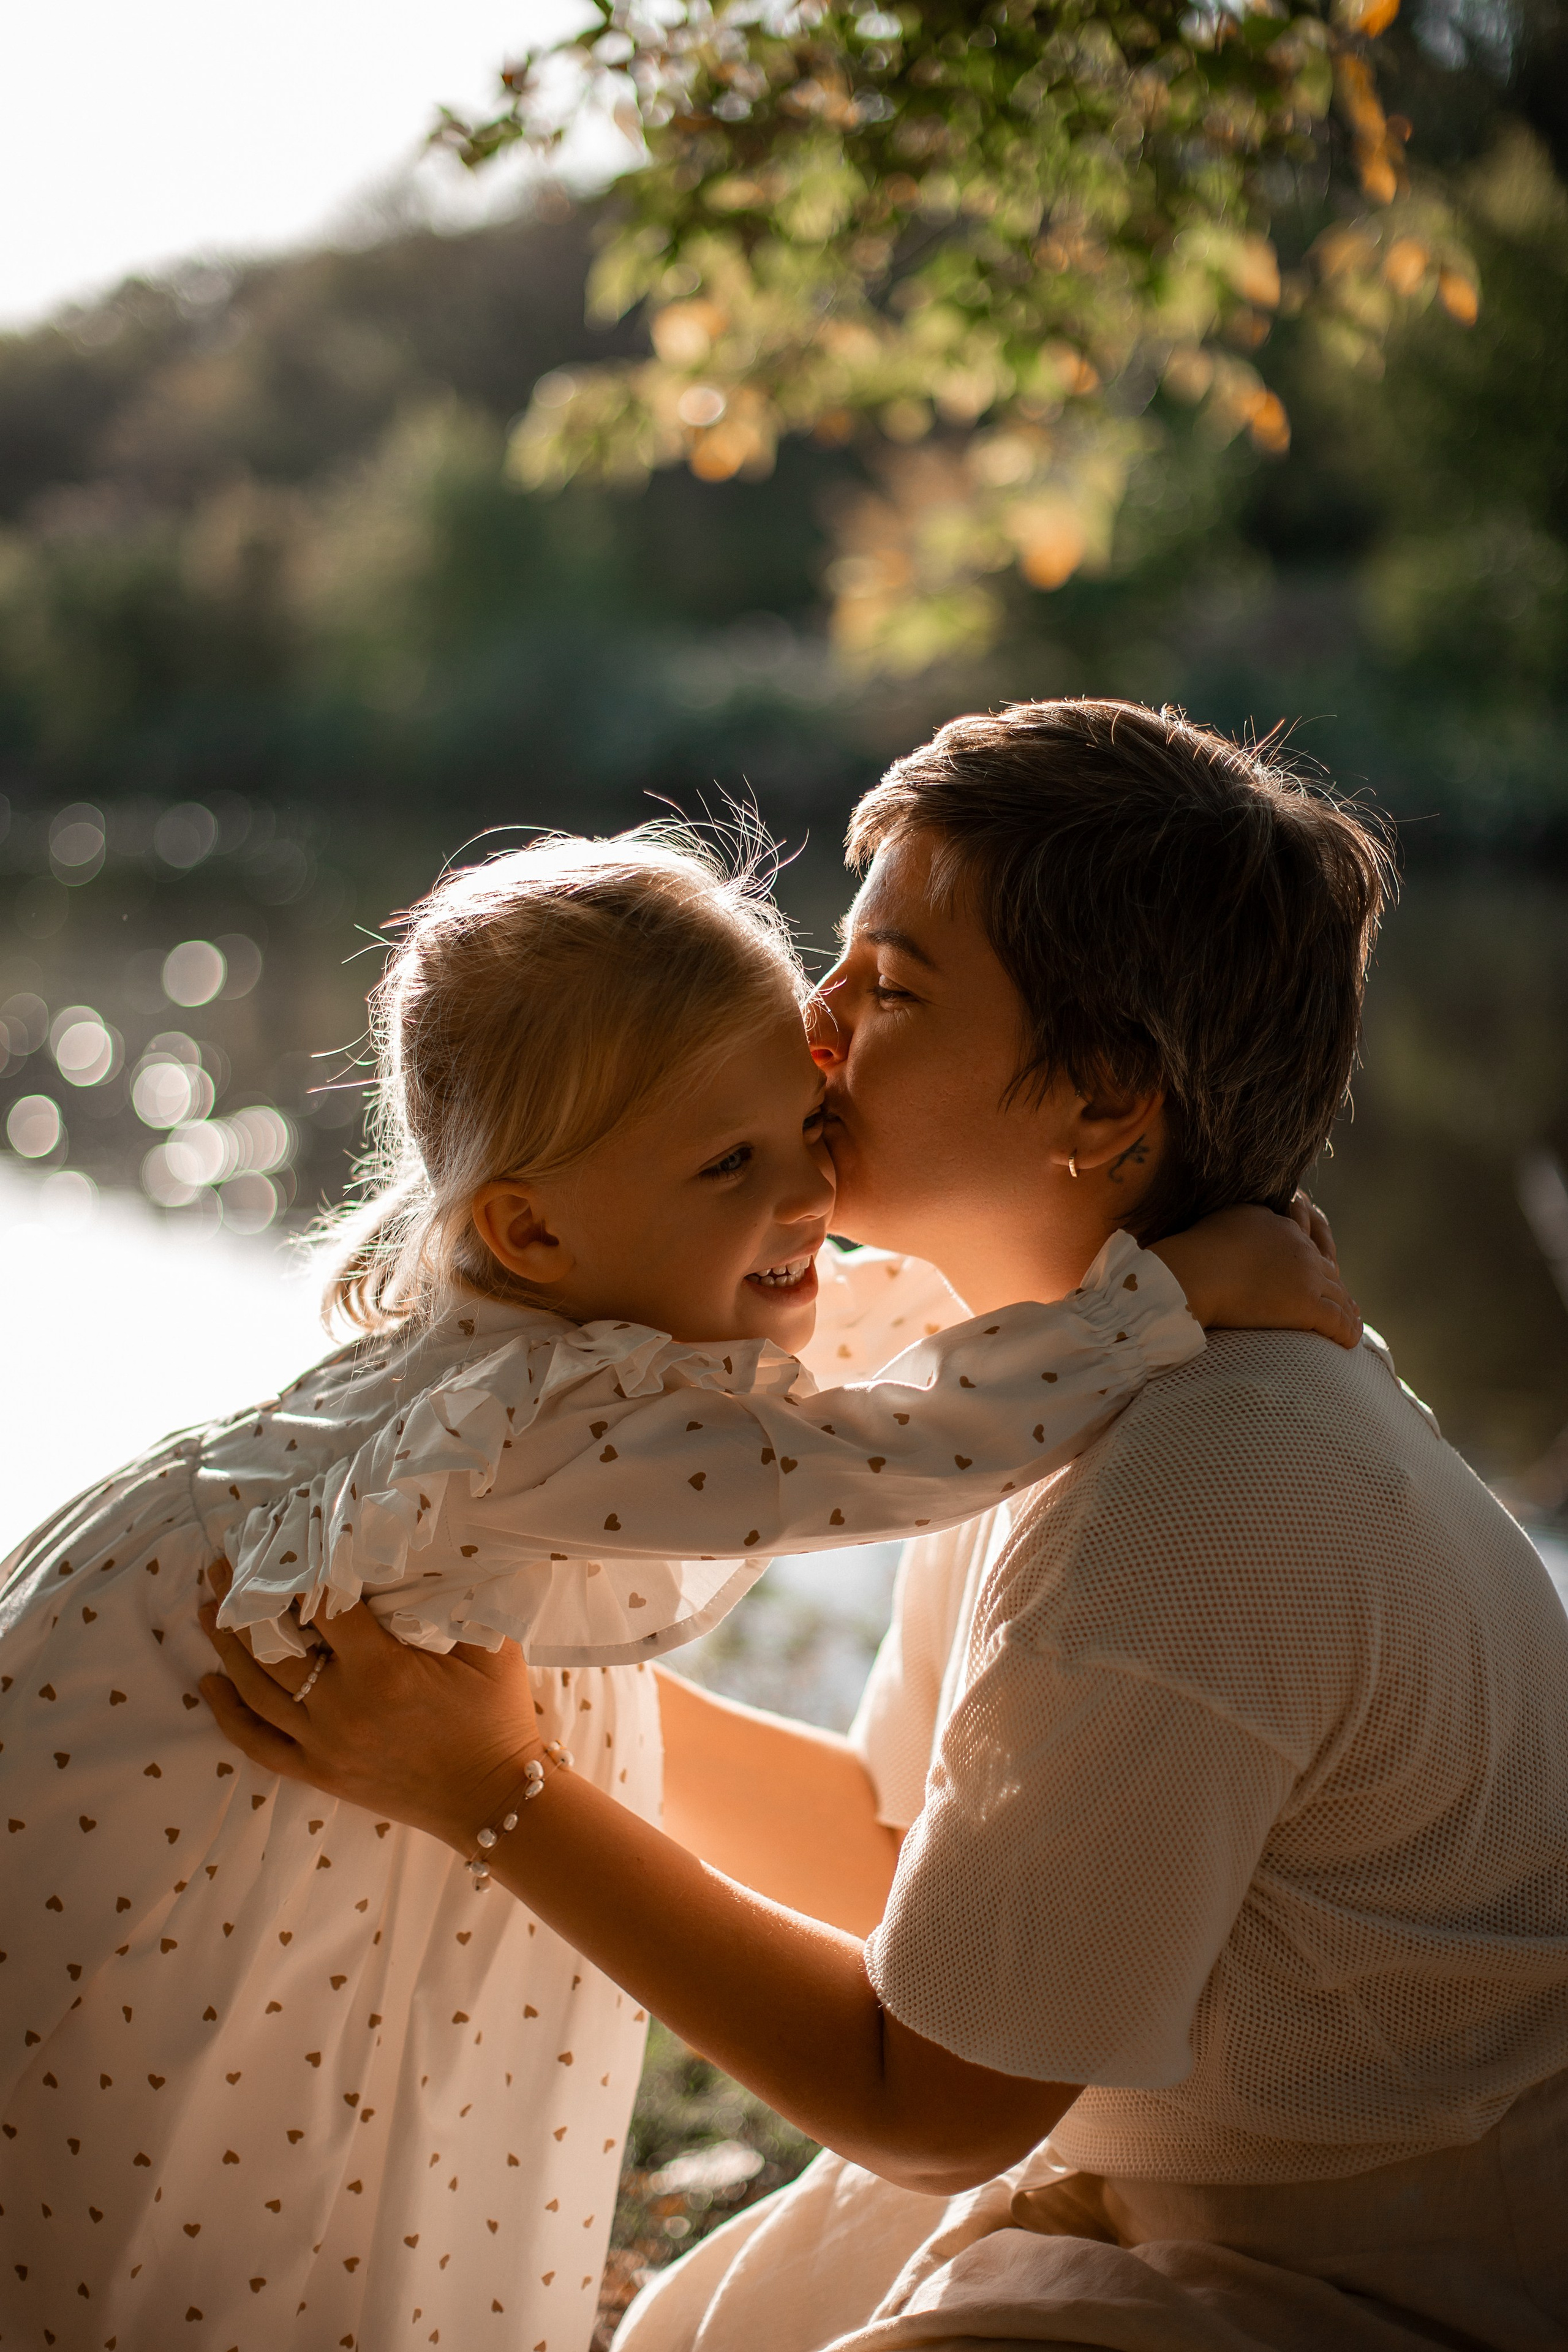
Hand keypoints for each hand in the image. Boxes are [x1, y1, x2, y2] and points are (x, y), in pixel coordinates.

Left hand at [197, 1561, 538, 1852]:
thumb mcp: (490, 1648)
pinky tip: (210, 1683)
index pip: (323, 1606)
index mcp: (382, 1670)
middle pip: (272, 1646)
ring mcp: (324, 1744)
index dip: (298, 1571)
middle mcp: (342, 1707)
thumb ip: (450, 1603)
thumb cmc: (497, 1718)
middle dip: (243, 1601)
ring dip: (227, 1648)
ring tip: (209, 1609)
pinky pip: (258, 1743)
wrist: (494, 1799)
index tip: (280, 1539)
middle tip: (223, 1565)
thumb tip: (416, 1558)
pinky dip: (229, 1713)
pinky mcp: (320, 1772)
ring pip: (255, 1690)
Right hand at [1151, 1194, 1361, 1347]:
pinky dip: (1347, 1332)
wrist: (1198, 1271)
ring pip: (1338, 1298)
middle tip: (1349, 1306)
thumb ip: (1256, 1220)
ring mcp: (1306, 1279)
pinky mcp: (1306, 1306)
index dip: (1321, 1267)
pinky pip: (1336, 1321)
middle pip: (1330, 1274)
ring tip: (1353, 1325)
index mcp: (1284, 1230)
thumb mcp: (1234, 1217)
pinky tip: (1350, 1342)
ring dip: (1348, 1313)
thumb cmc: (1203, 1247)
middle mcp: (1302, 1252)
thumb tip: (1265, 1221)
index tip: (1326, 1278)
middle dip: (1340, 1291)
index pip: (1311, 1250)